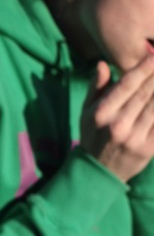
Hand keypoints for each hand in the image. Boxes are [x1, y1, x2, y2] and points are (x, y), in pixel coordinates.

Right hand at [79, 55, 153, 181]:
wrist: (99, 172)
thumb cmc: (93, 136)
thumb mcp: (87, 112)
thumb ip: (96, 87)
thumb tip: (102, 64)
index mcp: (102, 113)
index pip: (127, 85)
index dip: (143, 68)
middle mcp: (118, 125)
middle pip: (145, 93)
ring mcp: (135, 138)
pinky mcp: (149, 149)